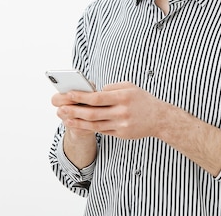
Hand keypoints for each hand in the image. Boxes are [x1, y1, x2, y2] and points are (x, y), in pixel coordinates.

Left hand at [55, 81, 169, 139]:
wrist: (159, 118)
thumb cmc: (142, 100)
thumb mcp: (129, 87)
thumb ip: (111, 88)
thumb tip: (94, 92)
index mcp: (123, 97)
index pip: (97, 98)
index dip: (81, 97)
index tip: (68, 94)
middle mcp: (121, 112)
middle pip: (92, 113)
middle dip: (74, 111)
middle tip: (60, 108)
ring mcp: (121, 125)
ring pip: (94, 124)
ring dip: (78, 122)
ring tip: (65, 118)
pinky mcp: (121, 134)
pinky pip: (102, 130)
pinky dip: (89, 127)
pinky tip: (80, 124)